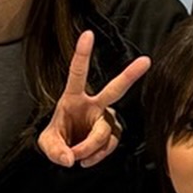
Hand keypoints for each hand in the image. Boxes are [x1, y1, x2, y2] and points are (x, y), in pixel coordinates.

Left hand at [37, 30, 149, 168]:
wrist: (67, 152)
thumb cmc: (57, 138)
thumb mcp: (47, 144)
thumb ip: (54, 150)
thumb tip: (70, 158)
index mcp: (73, 97)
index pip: (77, 73)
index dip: (82, 54)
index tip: (88, 33)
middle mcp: (94, 104)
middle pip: (114, 90)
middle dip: (130, 75)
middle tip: (146, 61)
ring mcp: (106, 119)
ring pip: (104, 133)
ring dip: (89, 148)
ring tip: (76, 156)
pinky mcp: (113, 134)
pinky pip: (109, 146)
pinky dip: (96, 156)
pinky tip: (87, 159)